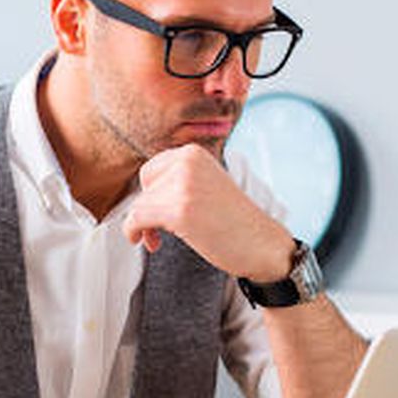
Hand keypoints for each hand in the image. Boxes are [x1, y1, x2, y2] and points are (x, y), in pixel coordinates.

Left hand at [122, 145, 294, 281]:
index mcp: (194, 152)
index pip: (152, 169)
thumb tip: (142, 190)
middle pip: (144, 185)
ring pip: (140, 204)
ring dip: (143, 226)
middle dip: (147, 208)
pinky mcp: (179, 210)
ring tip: (157, 240)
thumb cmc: (234, 222)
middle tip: (159, 230)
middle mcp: (188, 162)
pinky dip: (134, 232)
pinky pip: (137, 219)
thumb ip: (178, 179)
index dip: (152, 194)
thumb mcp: (206, 185)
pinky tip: (149, 244)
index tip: (161, 213)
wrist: (263, 245)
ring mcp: (184, 185)